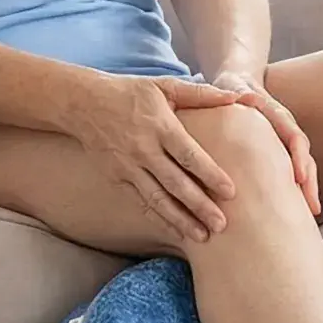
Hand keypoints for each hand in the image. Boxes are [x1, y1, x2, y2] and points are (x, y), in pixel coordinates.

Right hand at [66, 72, 246, 239]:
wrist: (83, 103)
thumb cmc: (130, 93)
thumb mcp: (165, 86)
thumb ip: (201, 94)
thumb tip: (238, 97)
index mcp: (159, 125)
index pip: (188, 155)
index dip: (210, 174)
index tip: (230, 192)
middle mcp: (143, 149)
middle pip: (175, 183)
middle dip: (199, 206)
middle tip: (221, 224)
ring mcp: (128, 166)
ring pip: (157, 199)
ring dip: (180, 219)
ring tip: (202, 236)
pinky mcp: (117, 178)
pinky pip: (142, 202)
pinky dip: (160, 218)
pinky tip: (177, 231)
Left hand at [208, 70, 318, 215]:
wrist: (237, 84)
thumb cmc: (232, 89)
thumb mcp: (232, 87)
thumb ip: (238, 93)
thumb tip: (243, 96)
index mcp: (278, 115)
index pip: (293, 137)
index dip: (298, 158)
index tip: (299, 177)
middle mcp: (287, 130)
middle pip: (304, 157)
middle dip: (309, 181)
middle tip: (312, 206)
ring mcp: (286, 142)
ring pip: (303, 167)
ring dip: (308, 189)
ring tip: (311, 213)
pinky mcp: (280, 152)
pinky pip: (292, 171)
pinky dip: (296, 190)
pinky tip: (296, 211)